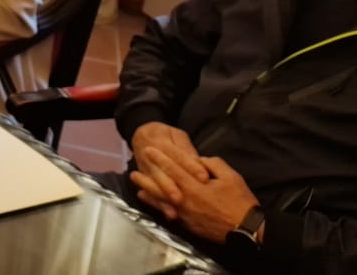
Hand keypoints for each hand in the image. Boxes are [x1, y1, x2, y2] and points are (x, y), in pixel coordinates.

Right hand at [129, 121, 208, 212]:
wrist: (142, 136)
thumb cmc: (164, 135)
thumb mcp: (176, 135)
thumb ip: (186, 148)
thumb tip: (198, 161)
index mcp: (161, 143)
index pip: (178, 156)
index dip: (190, 166)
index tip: (204, 177)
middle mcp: (151, 159)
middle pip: (163, 173)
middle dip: (172, 186)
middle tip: (182, 198)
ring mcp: (146, 171)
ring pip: (155, 185)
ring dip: (164, 197)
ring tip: (175, 209)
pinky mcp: (145, 181)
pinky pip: (151, 194)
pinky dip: (160, 205)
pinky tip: (170, 214)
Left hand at [136, 152, 258, 242]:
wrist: (246, 229)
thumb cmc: (240, 201)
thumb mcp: (230, 176)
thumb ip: (212, 164)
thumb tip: (198, 160)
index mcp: (194, 186)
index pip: (172, 168)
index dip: (159, 158)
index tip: (148, 150)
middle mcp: (185, 199)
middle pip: (160, 185)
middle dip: (147, 175)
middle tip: (133, 169)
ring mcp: (184, 213)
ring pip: (160, 199)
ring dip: (147, 190)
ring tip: (136, 183)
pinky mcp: (187, 224)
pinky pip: (167, 212)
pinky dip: (156, 205)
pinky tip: (149, 200)